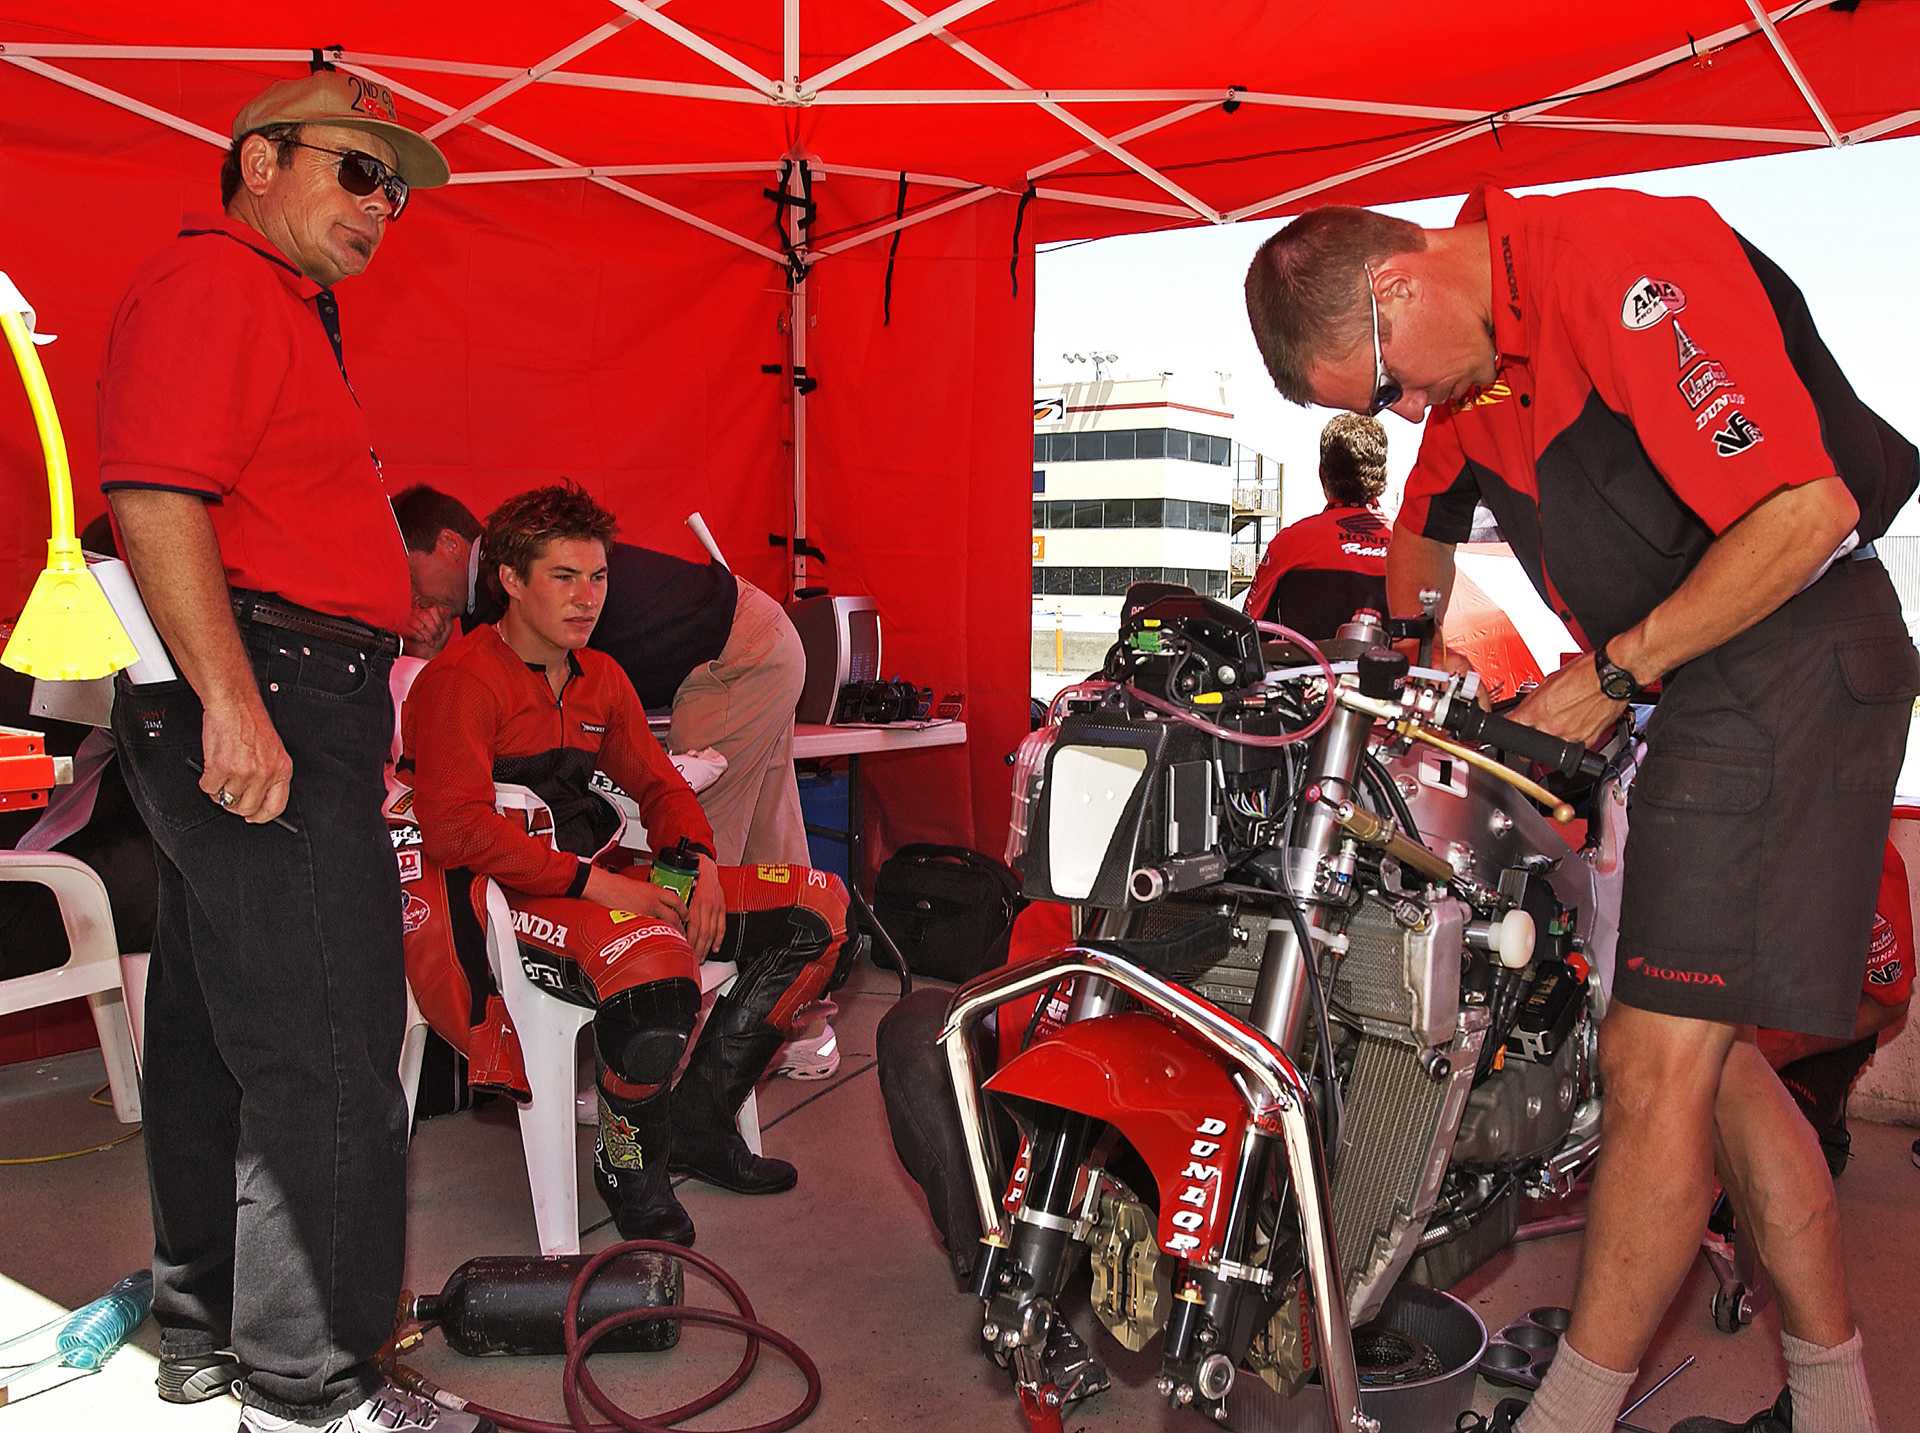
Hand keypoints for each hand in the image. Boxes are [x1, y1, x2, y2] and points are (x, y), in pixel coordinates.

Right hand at [200, 697, 292, 823]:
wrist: (234, 702)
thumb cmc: (250, 722)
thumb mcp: (272, 750)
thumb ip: (269, 775)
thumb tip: (257, 800)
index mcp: (282, 769)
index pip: (275, 807)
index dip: (262, 816)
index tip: (253, 817)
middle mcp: (265, 773)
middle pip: (247, 808)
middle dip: (234, 805)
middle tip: (228, 793)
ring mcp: (243, 772)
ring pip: (226, 799)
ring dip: (219, 790)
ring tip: (220, 774)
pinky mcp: (221, 767)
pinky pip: (209, 788)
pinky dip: (206, 781)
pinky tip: (211, 766)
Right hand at [402, 601, 454, 658]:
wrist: (430, 652)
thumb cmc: (438, 638)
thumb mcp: (448, 626)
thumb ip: (447, 616)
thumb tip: (440, 608)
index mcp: (428, 610)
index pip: (433, 609)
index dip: (440, 621)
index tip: (442, 630)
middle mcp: (418, 613)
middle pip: (425, 616)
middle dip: (435, 630)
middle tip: (437, 637)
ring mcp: (410, 621)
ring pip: (419, 625)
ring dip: (428, 636)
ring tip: (431, 642)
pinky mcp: (405, 630)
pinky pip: (413, 632)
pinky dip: (421, 639)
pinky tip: (423, 641)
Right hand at [582, 865, 688, 932]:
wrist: (603, 887)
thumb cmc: (617, 885)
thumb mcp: (639, 887)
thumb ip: (650, 895)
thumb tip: (658, 904)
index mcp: (653, 890)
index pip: (676, 900)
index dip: (684, 910)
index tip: (687, 916)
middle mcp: (652, 901)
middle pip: (674, 915)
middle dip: (681, 926)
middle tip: (684, 932)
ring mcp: (644, 912)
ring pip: (664, 924)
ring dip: (671, 933)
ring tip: (673, 939)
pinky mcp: (635, 921)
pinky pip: (650, 930)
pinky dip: (656, 935)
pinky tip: (656, 940)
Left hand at [685, 855, 724, 957]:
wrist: (704, 866)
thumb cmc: (690, 878)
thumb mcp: (679, 892)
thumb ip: (676, 909)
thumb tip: (668, 924)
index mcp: (695, 904)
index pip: (692, 929)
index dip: (689, 943)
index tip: (684, 951)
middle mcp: (706, 907)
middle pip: (703, 934)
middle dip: (698, 949)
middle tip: (694, 960)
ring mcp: (716, 908)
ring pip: (712, 933)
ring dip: (707, 948)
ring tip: (702, 958)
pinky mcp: (721, 907)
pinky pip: (722, 926)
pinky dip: (719, 939)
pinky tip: (715, 948)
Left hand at [1510, 653, 1625, 748]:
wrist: (1613, 677)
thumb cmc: (1587, 673)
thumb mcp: (1550, 680)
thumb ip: (1534, 699)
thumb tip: (1523, 709)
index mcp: (1538, 711)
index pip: (1512, 727)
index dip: (1511, 727)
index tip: (1513, 725)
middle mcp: (1553, 727)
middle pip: (1528, 747)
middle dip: (1528, 741)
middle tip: (1533, 731)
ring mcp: (1570, 737)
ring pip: (1550, 750)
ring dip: (1550, 740)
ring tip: (1558, 725)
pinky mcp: (1587, 742)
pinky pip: (1572, 747)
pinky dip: (1570, 740)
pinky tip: (1574, 726)